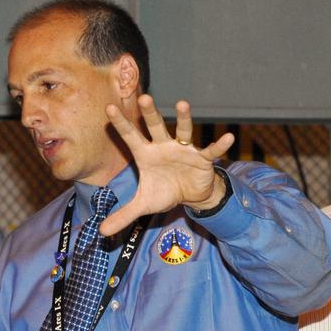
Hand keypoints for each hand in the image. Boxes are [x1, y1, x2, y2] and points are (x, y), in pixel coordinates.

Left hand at [100, 95, 234, 235]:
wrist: (190, 196)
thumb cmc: (164, 191)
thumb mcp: (143, 205)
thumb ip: (123, 215)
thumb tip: (102, 233)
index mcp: (146, 154)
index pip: (130, 136)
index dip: (120, 124)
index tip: (109, 108)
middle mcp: (164, 146)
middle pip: (156, 127)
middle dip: (150, 113)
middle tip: (144, 97)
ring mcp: (184, 150)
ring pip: (183, 131)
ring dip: (184, 118)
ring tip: (182, 104)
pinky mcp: (202, 158)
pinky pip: (211, 151)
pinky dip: (220, 145)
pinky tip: (228, 138)